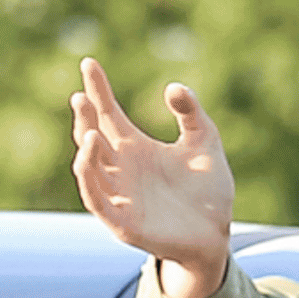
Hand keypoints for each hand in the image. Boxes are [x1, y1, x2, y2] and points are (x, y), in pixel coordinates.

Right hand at [71, 57, 234, 297]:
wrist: (218, 234)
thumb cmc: (209, 190)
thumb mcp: (205, 141)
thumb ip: (191, 113)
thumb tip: (173, 87)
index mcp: (136, 149)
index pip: (108, 114)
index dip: (97, 89)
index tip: (89, 63)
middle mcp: (121, 170)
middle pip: (92, 138)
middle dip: (84, 118)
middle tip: (81, 97)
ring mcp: (119, 195)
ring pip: (88, 169)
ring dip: (84, 149)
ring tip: (89, 127)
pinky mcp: (121, 222)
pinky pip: (96, 200)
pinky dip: (89, 179)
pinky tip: (91, 155)